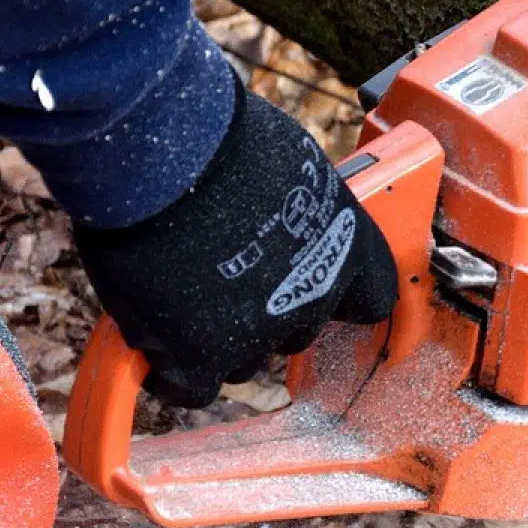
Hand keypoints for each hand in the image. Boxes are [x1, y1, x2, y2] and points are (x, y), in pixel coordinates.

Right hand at [73, 82, 396, 406]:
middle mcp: (315, 296)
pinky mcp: (200, 354)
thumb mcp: (291, 166)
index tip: (314, 287)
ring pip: (243, 360)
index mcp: (350, 248)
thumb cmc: (220, 140)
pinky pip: (192, 387)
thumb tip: (280, 215)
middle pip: (296, 331)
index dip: (338, 295)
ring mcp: (260, 331)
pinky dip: (173, 371)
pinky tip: (156, 345)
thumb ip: (296, 209)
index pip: (370, 298)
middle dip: (265, 312)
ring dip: (216, 337)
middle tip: (224, 277)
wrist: (162, 158)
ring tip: (176, 294)